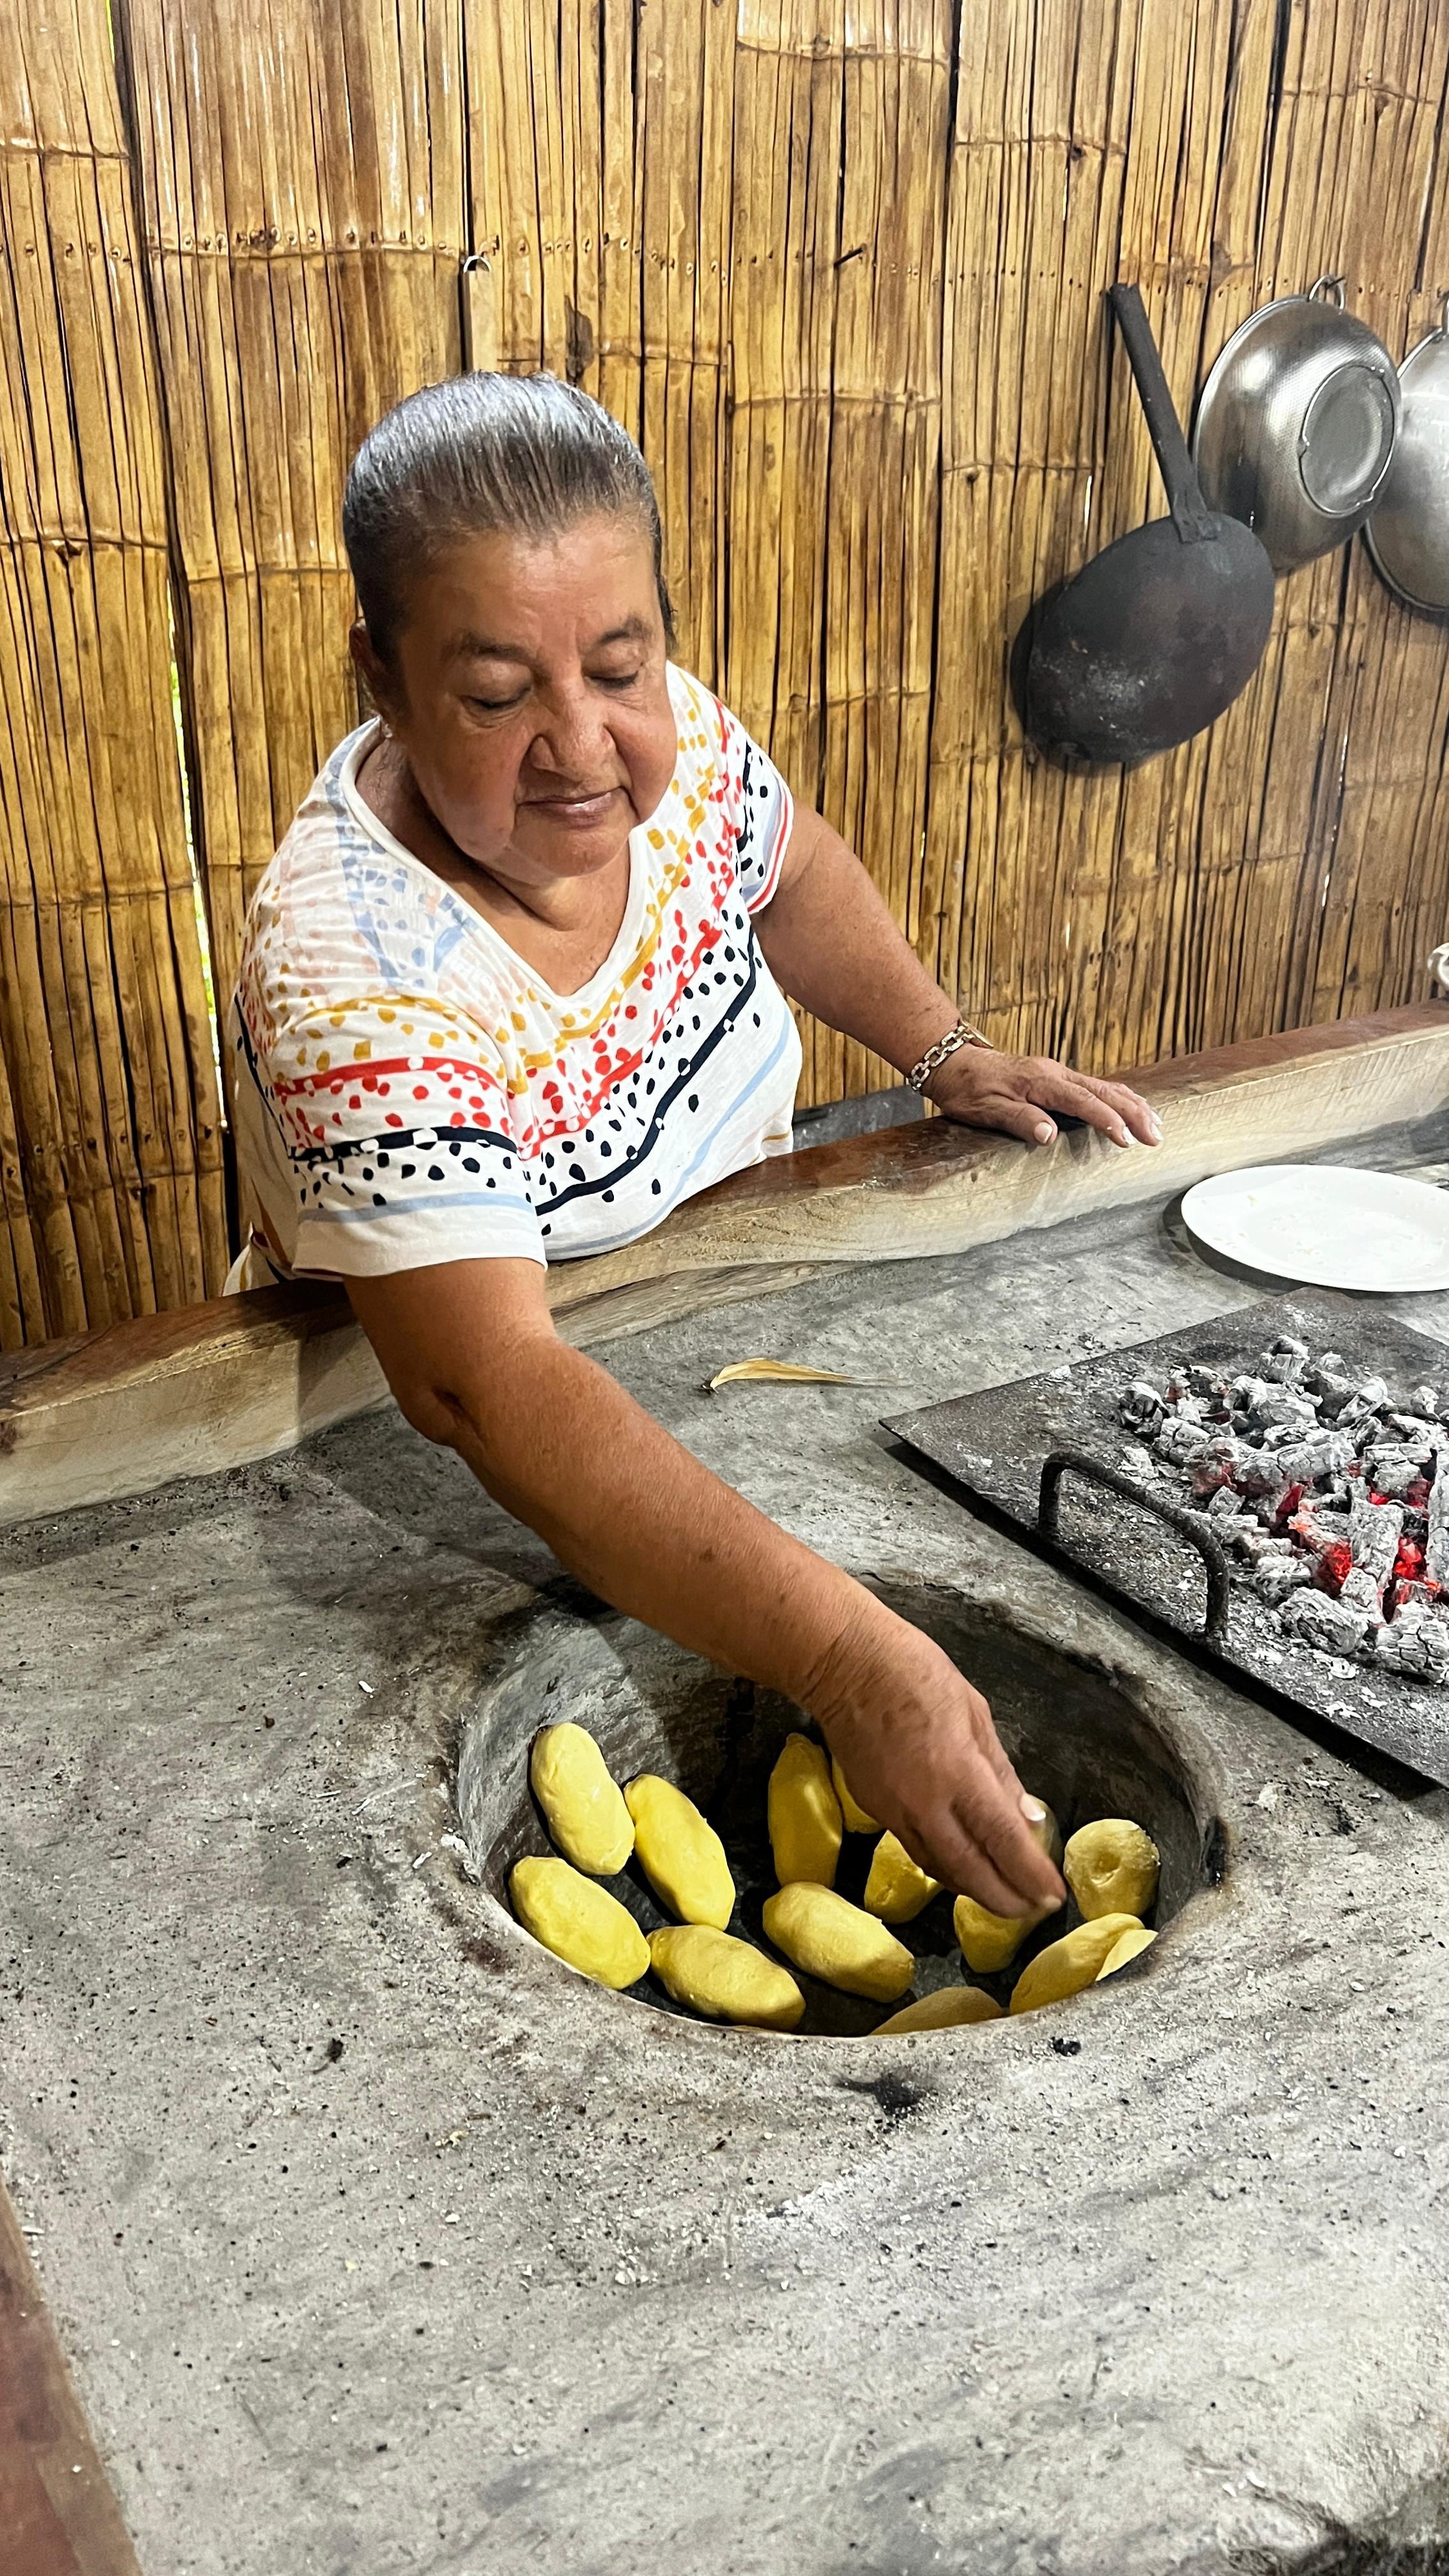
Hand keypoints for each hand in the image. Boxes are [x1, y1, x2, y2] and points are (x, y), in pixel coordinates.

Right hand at [805, 1598, 1066, 1918]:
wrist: (841, 1663)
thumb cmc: (913, 1671)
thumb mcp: (975, 1711)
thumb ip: (1001, 1770)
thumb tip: (1026, 1815)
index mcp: (958, 1773)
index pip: (1003, 1841)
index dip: (1030, 1874)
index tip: (1052, 1894)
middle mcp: (924, 1804)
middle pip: (970, 1871)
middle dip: (1005, 1899)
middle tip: (1031, 1911)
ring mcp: (893, 1811)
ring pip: (938, 1868)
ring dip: (972, 1888)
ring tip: (1000, 1895)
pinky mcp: (872, 1808)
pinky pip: (914, 1849)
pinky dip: (942, 1865)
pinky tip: (958, 1864)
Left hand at [926, 1044, 1161, 1150]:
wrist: (954, 1063)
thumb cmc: (968, 1089)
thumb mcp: (986, 1109)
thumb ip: (1019, 1120)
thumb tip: (1048, 1134)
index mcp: (1041, 1080)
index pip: (1083, 1101)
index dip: (1107, 1120)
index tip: (1125, 1139)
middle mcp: (1055, 1073)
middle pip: (1105, 1091)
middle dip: (1134, 1113)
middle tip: (1156, 1136)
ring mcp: (1058, 1074)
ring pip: (1105, 1086)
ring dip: (1133, 1105)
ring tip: (1155, 1124)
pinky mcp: (1056, 1078)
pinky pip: (1096, 1086)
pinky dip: (1118, 1098)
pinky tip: (1131, 1108)